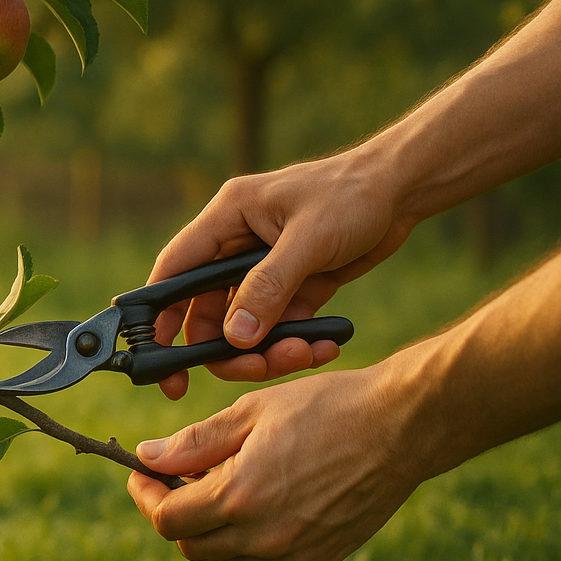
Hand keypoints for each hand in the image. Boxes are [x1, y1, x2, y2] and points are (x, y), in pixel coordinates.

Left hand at [126, 360, 428, 560]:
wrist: (402, 426)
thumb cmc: (327, 407)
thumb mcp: (250, 411)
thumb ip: (193, 442)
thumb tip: (147, 458)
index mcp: (240, 497)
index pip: (167, 519)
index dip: (146, 496)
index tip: (142, 475)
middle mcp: (265, 537)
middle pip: (191, 544)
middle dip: (175, 512)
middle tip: (177, 478)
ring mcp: (295, 555)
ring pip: (226, 557)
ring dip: (211, 528)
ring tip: (221, 484)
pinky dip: (250, 538)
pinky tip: (264, 500)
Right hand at [149, 152, 413, 398]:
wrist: (403, 190)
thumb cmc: (352, 194)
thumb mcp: (309, 240)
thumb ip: (269, 287)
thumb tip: (235, 338)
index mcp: (226, 219)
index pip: (175, 270)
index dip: (160, 314)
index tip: (157, 355)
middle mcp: (235, 246)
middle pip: (207, 310)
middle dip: (223, 347)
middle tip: (249, 371)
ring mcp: (263, 269)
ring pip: (243, 325)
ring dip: (266, 350)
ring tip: (303, 355)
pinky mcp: (292, 287)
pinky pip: (278, 326)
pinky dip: (294, 343)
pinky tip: (323, 347)